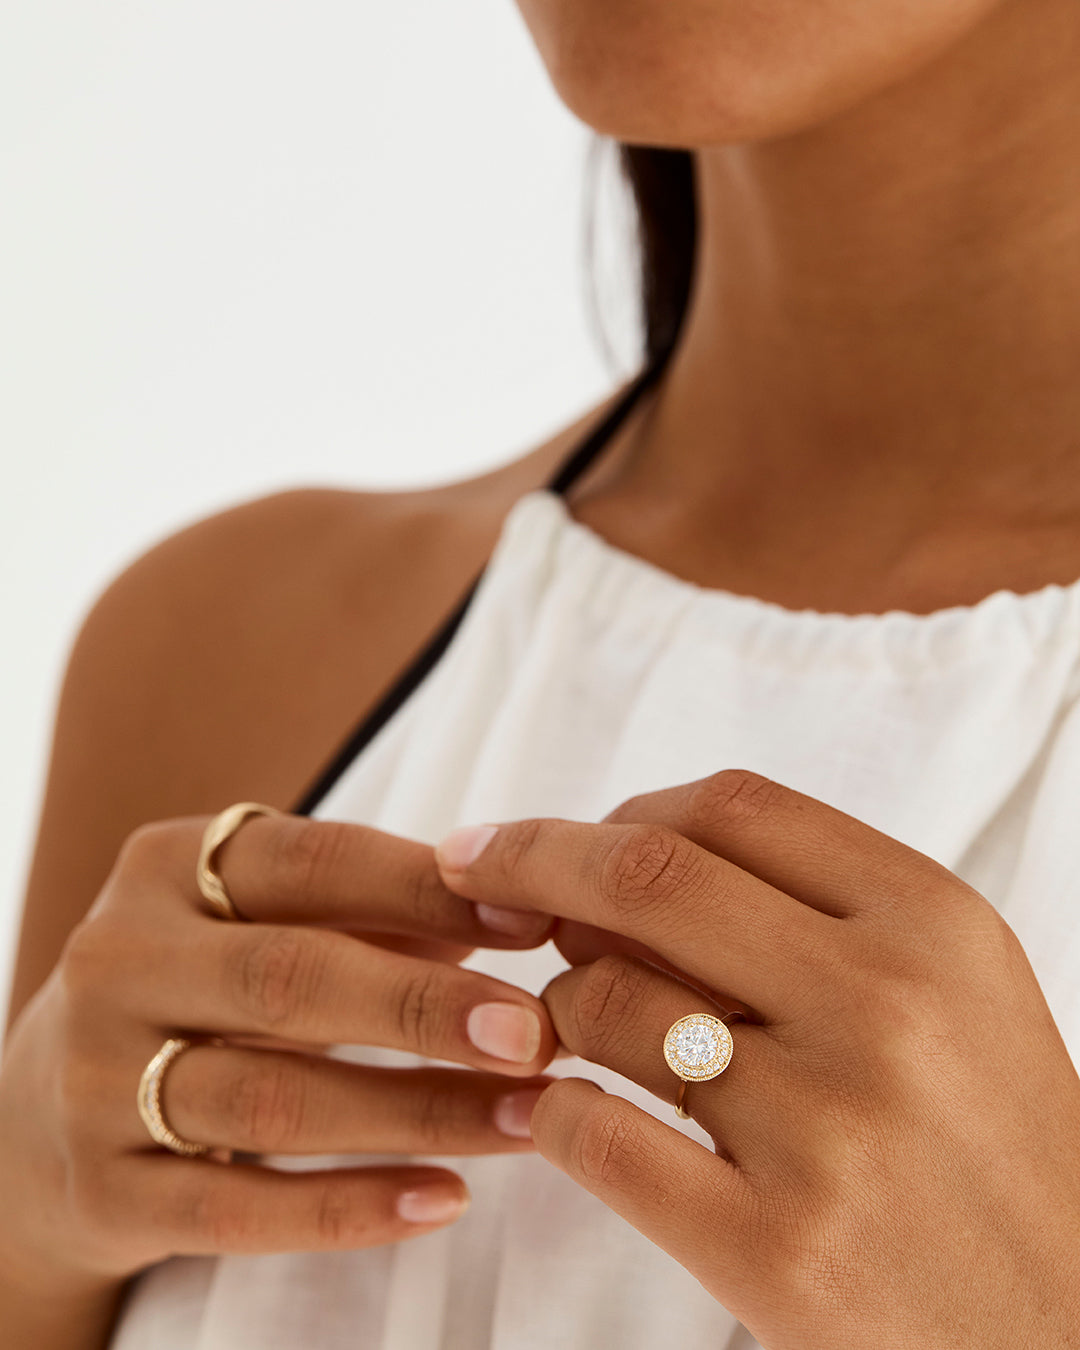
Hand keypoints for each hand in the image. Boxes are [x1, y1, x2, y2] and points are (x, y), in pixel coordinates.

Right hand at [0, 811, 557, 1298]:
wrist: (37, 1113)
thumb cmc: (201, 989)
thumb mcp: (260, 920)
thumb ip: (371, 908)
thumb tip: (516, 908)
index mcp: (169, 867)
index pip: (311, 860)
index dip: (425, 889)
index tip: (533, 919)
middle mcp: (118, 961)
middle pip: (286, 977)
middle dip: (422, 1006)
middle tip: (534, 1032)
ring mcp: (94, 1081)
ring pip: (272, 1100)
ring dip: (416, 1110)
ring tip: (526, 1117)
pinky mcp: (99, 1193)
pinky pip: (236, 1210)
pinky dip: (349, 1207)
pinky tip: (445, 1198)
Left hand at [434, 769, 1079, 1349]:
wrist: (1062, 1334)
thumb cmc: (989, 1146)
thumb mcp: (952, 990)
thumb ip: (814, 908)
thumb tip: (626, 855)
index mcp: (932, 923)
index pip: (730, 809)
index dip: (616, 810)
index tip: (554, 836)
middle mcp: (884, 1008)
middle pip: (647, 876)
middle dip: (531, 860)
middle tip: (473, 874)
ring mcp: (828, 1129)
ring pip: (603, 1001)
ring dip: (552, 1003)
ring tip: (568, 1029)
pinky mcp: (775, 1249)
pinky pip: (589, 1133)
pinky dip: (548, 1111)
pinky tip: (566, 1116)